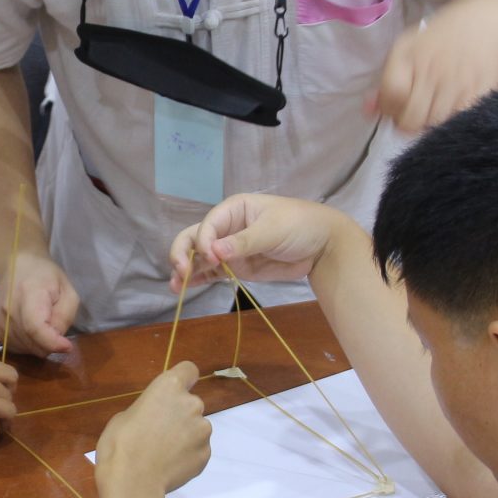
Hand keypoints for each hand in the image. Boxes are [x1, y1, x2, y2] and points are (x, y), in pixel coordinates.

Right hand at [0, 251, 79, 356]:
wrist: (11, 266)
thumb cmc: (43, 275)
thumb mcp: (66, 289)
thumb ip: (65, 316)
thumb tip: (58, 343)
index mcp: (27, 295)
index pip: (36, 329)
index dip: (53, 342)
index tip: (67, 346)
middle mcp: (7, 312)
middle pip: (33, 345)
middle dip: (50, 343)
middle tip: (54, 325)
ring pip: (26, 351)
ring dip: (39, 345)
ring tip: (42, 324)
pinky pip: (16, 350)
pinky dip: (28, 345)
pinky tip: (30, 330)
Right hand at [94, 361, 209, 496]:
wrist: (132, 482)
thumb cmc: (119, 444)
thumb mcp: (125, 417)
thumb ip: (148, 410)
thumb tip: (154, 418)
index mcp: (169, 387)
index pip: (189, 370)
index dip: (182, 380)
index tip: (173, 393)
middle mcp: (192, 404)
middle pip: (191, 403)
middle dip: (179, 414)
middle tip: (159, 432)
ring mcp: (203, 430)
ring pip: (196, 428)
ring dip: (185, 435)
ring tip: (164, 453)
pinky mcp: (206, 454)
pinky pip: (198, 449)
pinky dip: (188, 455)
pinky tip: (170, 466)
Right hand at [170, 193, 344, 291]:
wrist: (322, 245)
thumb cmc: (299, 225)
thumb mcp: (272, 230)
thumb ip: (244, 242)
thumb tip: (214, 252)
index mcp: (233, 209)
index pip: (208, 224)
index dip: (203, 241)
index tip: (211, 257)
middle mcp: (226, 228)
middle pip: (194, 238)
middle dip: (183, 253)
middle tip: (181, 272)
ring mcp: (230, 249)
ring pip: (199, 258)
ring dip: (185, 270)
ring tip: (175, 286)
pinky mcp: (236, 267)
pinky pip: (212, 272)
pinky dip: (198, 279)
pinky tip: (183, 288)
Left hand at [376, 5, 497, 132]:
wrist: (487, 22)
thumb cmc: (440, 37)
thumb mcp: (407, 48)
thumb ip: (386, 82)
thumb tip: (367, 111)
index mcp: (410, 56)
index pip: (393, 95)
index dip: (390, 107)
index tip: (397, 105)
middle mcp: (434, 70)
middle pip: (411, 118)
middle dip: (408, 121)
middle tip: (416, 111)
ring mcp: (460, 83)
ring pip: (435, 124)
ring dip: (431, 123)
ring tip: (436, 106)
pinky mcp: (483, 93)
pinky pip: (460, 121)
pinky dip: (455, 121)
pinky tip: (455, 107)